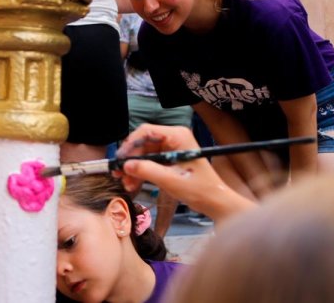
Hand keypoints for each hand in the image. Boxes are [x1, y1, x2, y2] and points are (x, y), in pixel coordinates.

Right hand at [114, 124, 252, 222]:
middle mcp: (174, 138)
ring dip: (134, 168)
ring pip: (144, 153)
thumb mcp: (171, 180)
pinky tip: (134, 184)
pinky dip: (141, 172)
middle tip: (119, 174)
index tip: (120, 159)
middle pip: (143, 143)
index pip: (146, 131)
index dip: (130, 144)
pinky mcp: (169, 159)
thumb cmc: (200, 189)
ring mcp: (171, 148)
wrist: (214, 202)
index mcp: (178, 136)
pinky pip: (149, 161)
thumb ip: (147, 171)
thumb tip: (126, 165)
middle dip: (130, 159)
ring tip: (126, 183)